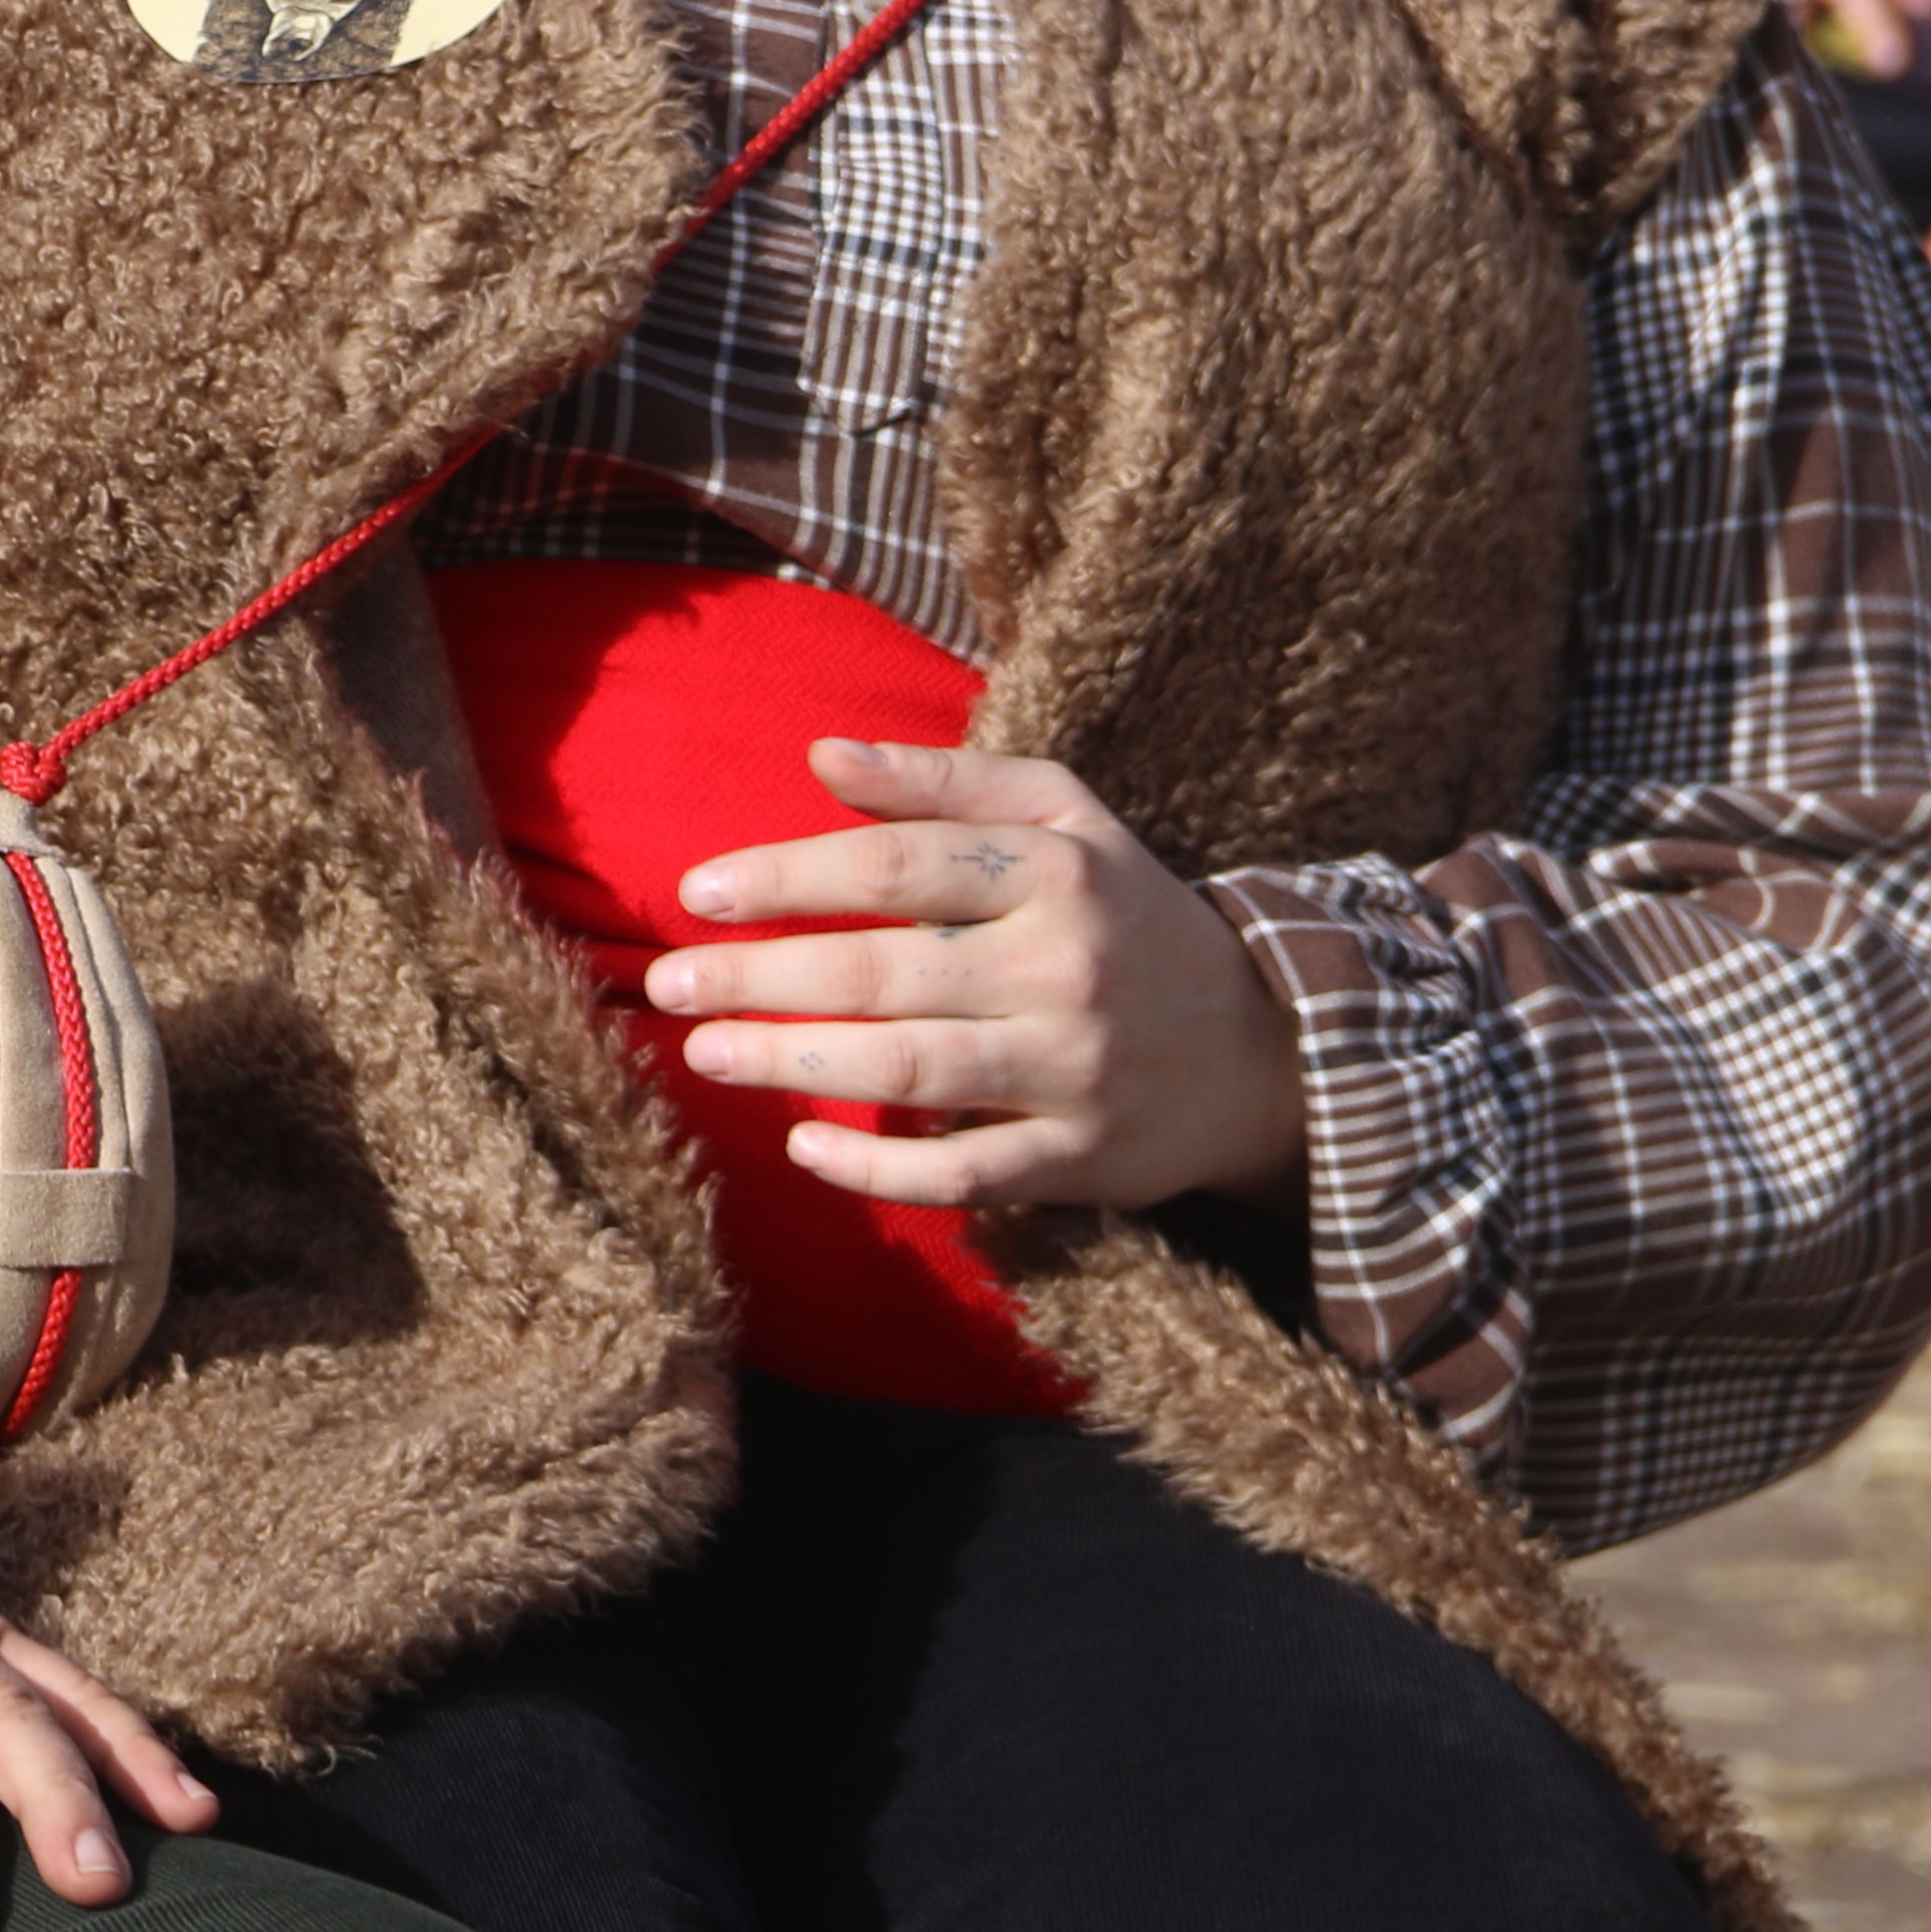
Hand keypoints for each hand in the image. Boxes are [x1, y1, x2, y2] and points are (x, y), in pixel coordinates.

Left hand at [644, 738, 1308, 1214]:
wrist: (1264, 1047)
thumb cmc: (1126, 914)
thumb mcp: (1064, 818)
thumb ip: (943, 784)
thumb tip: (822, 756)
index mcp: (1055, 872)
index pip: (896, 868)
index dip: (787, 876)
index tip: (697, 891)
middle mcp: (1064, 968)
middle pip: (886, 972)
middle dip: (762, 977)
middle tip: (666, 981)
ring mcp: (1074, 1070)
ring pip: (911, 1070)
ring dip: (793, 1062)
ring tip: (705, 1050)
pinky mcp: (1081, 1160)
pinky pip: (965, 1175)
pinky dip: (879, 1169)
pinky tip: (803, 1146)